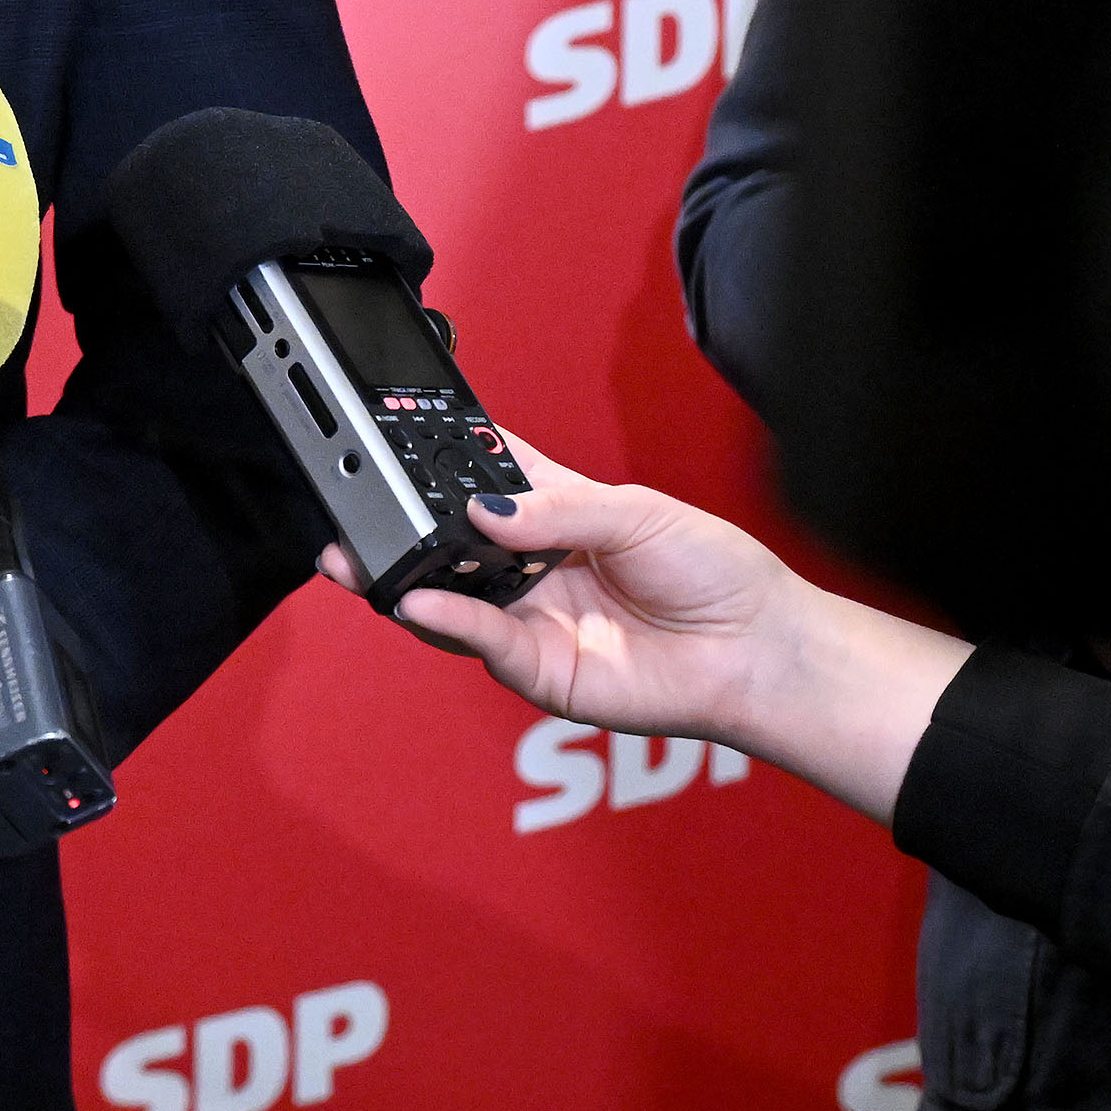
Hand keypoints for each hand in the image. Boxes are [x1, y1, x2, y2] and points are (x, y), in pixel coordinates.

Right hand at [322, 436, 971, 824]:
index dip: (433, 460)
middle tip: (352, 508)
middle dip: (394, 526)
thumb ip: (557, 509)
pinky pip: (479, 641)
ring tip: (366, 559)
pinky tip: (420, 602)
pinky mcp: (537, 669)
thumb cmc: (715, 574)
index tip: (387, 441)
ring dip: (400, 578)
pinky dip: (444, 621)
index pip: (477, 476)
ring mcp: (528, 618)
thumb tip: (485, 508)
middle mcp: (529, 566)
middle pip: (445, 541)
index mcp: (552, 511)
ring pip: (445, 596)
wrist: (758, 651)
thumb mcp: (637, 513)